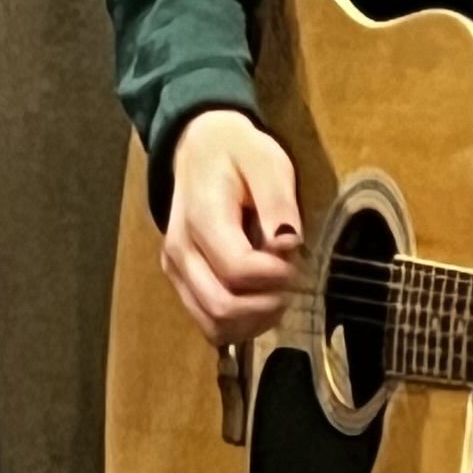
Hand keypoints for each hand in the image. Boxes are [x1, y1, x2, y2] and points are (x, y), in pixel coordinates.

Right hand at [161, 109, 304, 345]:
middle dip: (268, 303)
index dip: (277, 275)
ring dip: (254, 320)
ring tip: (277, 292)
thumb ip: (277, 202)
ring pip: (213, 324)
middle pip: (222, 306)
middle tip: (291, 279)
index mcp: (201, 217)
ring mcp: (175, 268)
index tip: (297, 257)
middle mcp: (180, 249)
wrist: (199, 148)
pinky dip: (238, 324)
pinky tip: (259, 302)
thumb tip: (288, 244)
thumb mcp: (268, 162)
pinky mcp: (179, 279)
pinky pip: (207, 322)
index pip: (237, 270)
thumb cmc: (238, 154)